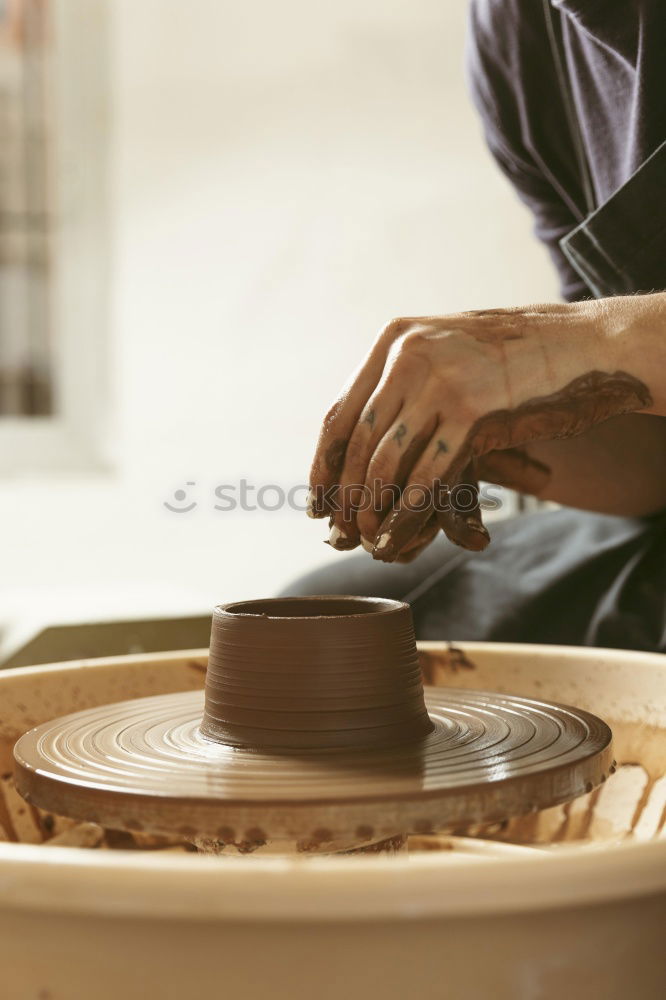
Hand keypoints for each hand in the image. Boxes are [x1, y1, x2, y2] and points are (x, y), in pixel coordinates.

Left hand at [308, 301, 651, 560]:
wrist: (583, 347)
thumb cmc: (515, 359)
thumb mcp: (446, 352)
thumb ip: (404, 383)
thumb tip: (363, 438)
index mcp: (394, 339)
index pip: (341, 413)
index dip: (324, 465)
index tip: (317, 502)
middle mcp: (408, 354)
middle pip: (359, 440)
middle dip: (347, 495)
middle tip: (342, 532)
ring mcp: (440, 381)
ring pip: (387, 460)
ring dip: (374, 508)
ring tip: (370, 538)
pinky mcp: (472, 412)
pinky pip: (428, 474)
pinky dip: (410, 511)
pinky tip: (400, 533)